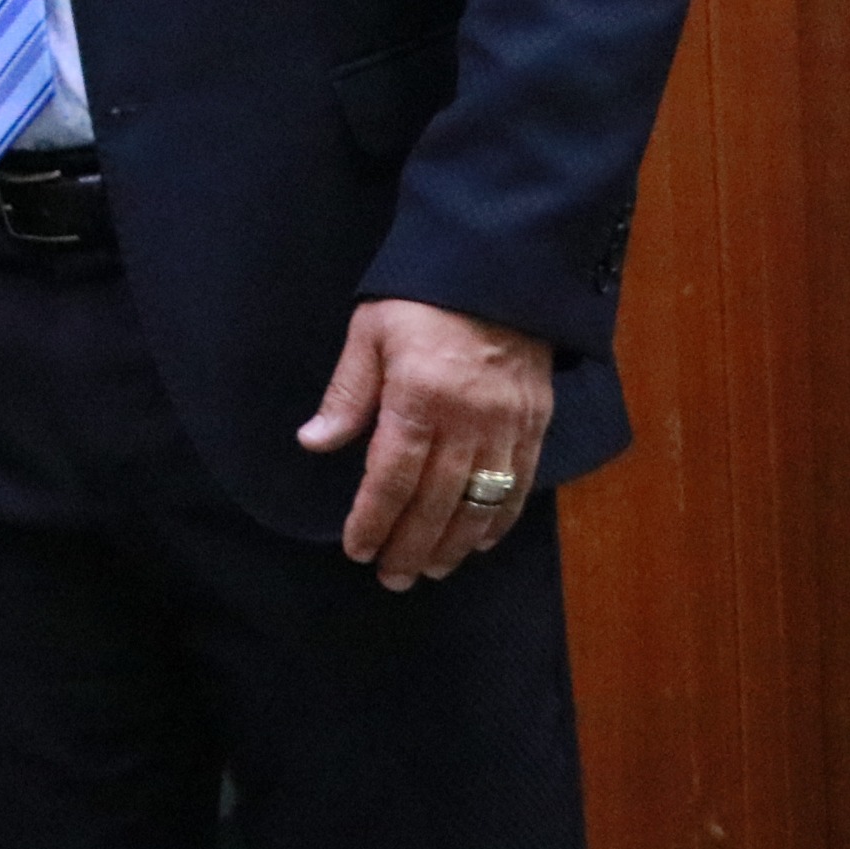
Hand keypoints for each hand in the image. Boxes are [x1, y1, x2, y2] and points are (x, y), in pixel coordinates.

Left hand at [297, 296, 552, 588]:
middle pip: (437, 502)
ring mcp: (508, 427)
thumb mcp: (369, 334)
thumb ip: (346, 394)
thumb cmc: (421, 299)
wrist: (499, 271)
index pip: (393, 477)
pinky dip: (499, 520)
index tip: (357, 549)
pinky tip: (480, 542)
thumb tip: (313, 443)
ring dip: (454, 543)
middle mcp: (468, 422)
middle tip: (391, 578)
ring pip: (481, 503)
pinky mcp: (536, 425)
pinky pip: (519, 486)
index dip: (374, 518)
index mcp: (419, 399)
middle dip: (411, 545)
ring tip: (430, 569)